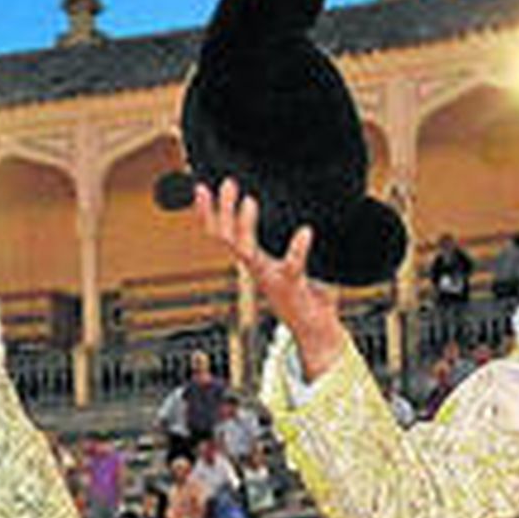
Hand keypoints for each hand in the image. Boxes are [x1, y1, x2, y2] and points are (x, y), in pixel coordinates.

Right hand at [194, 178, 345, 379]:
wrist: (317, 333)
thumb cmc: (306, 297)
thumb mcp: (292, 263)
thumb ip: (290, 241)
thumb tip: (296, 209)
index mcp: (254, 263)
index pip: (222, 235)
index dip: (207, 214)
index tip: (201, 188)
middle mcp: (257, 270)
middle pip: (226, 239)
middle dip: (222, 211)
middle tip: (227, 184)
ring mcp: (272, 279)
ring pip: (246, 253)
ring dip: (243, 226)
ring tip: (249, 201)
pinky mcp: (293, 287)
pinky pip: (292, 267)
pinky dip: (297, 249)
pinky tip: (305, 231)